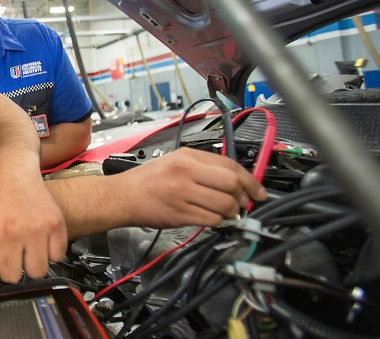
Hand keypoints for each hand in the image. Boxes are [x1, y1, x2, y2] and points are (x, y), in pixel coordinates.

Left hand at [0, 170, 66, 328]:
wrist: (13, 167)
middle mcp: (10, 230)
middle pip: (10, 276)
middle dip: (8, 267)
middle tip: (7, 248)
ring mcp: (35, 227)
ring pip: (35, 272)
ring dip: (30, 263)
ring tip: (23, 243)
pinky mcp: (55, 224)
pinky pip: (56, 257)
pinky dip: (49, 251)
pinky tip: (38, 236)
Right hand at [121, 147, 266, 227]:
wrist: (122, 196)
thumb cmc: (147, 180)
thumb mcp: (175, 161)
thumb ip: (203, 166)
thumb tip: (235, 179)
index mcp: (187, 156)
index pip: (230, 165)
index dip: (250, 180)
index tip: (257, 190)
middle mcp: (186, 172)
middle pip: (231, 184)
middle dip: (243, 197)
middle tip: (244, 204)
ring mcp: (182, 193)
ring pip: (224, 204)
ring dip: (231, 212)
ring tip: (227, 213)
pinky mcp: (179, 214)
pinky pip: (211, 220)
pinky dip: (218, 222)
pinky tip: (213, 219)